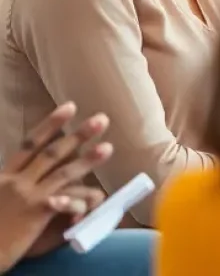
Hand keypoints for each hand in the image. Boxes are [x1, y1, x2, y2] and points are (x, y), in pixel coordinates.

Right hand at [0, 103, 111, 271]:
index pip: (30, 144)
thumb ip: (11, 182)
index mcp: (5, 177)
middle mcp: (16, 182)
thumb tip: (32, 171)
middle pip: (52, 153)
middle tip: (102, 119)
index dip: (51, 124)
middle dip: (78, 135)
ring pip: (63, 173)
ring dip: (87, 160)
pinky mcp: (34, 214)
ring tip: (108, 148)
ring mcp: (27, 197)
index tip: (70, 106)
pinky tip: (97, 197)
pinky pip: (64, 202)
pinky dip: (79, 200)